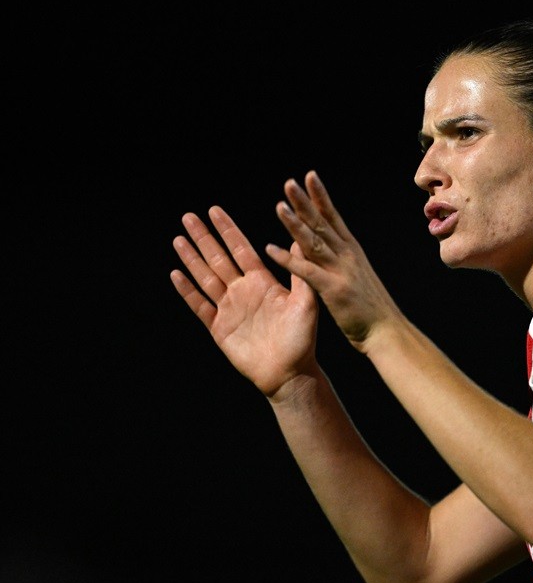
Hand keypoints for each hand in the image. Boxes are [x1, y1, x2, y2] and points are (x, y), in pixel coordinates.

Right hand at [171, 206, 319, 396]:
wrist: (289, 372)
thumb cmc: (302, 339)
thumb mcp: (306, 302)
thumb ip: (300, 273)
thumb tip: (301, 240)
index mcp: (263, 282)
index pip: (241, 249)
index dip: (228, 230)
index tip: (215, 210)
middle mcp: (243, 291)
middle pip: (218, 258)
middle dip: (204, 238)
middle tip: (189, 216)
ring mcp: (229, 308)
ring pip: (205, 277)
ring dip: (192, 259)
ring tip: (178, 239)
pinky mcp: (219, 327)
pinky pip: (199, 306)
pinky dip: (187, 291)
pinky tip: (176, 274)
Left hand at [265, 171, 402, 351]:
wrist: (387, 332)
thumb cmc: (372, 309)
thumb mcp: (358, 277)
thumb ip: (344, 261)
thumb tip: (333, 248)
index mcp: (352, 252)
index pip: (334, 218)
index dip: (321, 197)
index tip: (310, 176)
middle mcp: (347, 256)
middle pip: (322, 223)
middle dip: (305, 202)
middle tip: (289, 182)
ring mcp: (340, 271)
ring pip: (313, 242)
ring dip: (294, 224)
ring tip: (279, 206)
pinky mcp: (333, 289)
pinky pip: (305, 271)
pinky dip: (287, 259)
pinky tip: (270, 249)